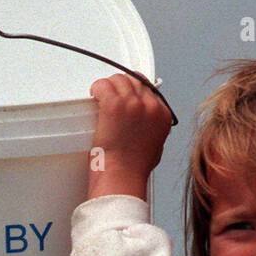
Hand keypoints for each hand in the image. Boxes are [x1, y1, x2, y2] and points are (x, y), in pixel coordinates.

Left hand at [87, 74, 173, 200]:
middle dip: (120, 86)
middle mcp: (150, 105)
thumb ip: (152, 131)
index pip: (149, 89)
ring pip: (118, 79)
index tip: (124, 95)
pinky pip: (103, 85)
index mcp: (162, 115)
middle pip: (134, 80)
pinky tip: (94, 96)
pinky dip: (97, 89)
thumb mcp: (154, 147)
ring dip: (107, 87)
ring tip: (99, 98)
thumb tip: (144, 126)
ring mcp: (132, 103)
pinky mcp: (114, 104)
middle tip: (108, 97)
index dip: (134, 90)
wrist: (122, 176)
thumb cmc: (134, 168)